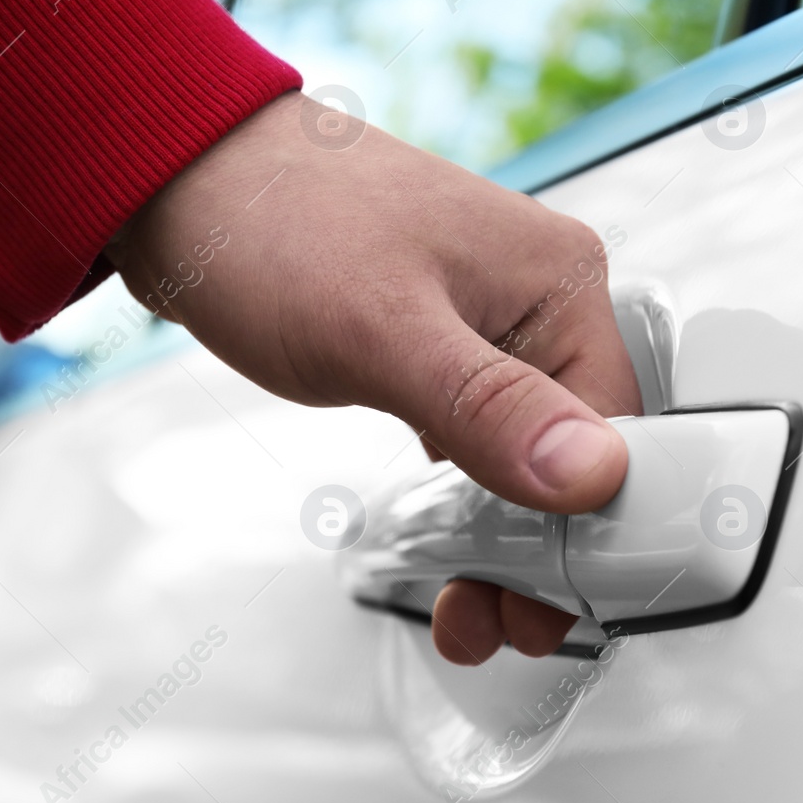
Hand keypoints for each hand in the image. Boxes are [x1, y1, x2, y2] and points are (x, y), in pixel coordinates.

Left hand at [105, 91, 641, 663]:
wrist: (182, 179)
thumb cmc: (275, 225)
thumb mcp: (381, 331)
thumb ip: (488, 408)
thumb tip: (593, 474)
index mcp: (560, 280)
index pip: (620, 432)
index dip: (594, 529)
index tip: (549, 603)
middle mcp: (540, 299)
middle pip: (580, 452)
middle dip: (546, 549)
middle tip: (499, 622)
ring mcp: (491, 322)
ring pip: (529, 453)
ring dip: (507, 535)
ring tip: (469, 609)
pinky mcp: (443, 343)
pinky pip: (483, 434)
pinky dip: (470, 496)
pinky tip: (449, 545)